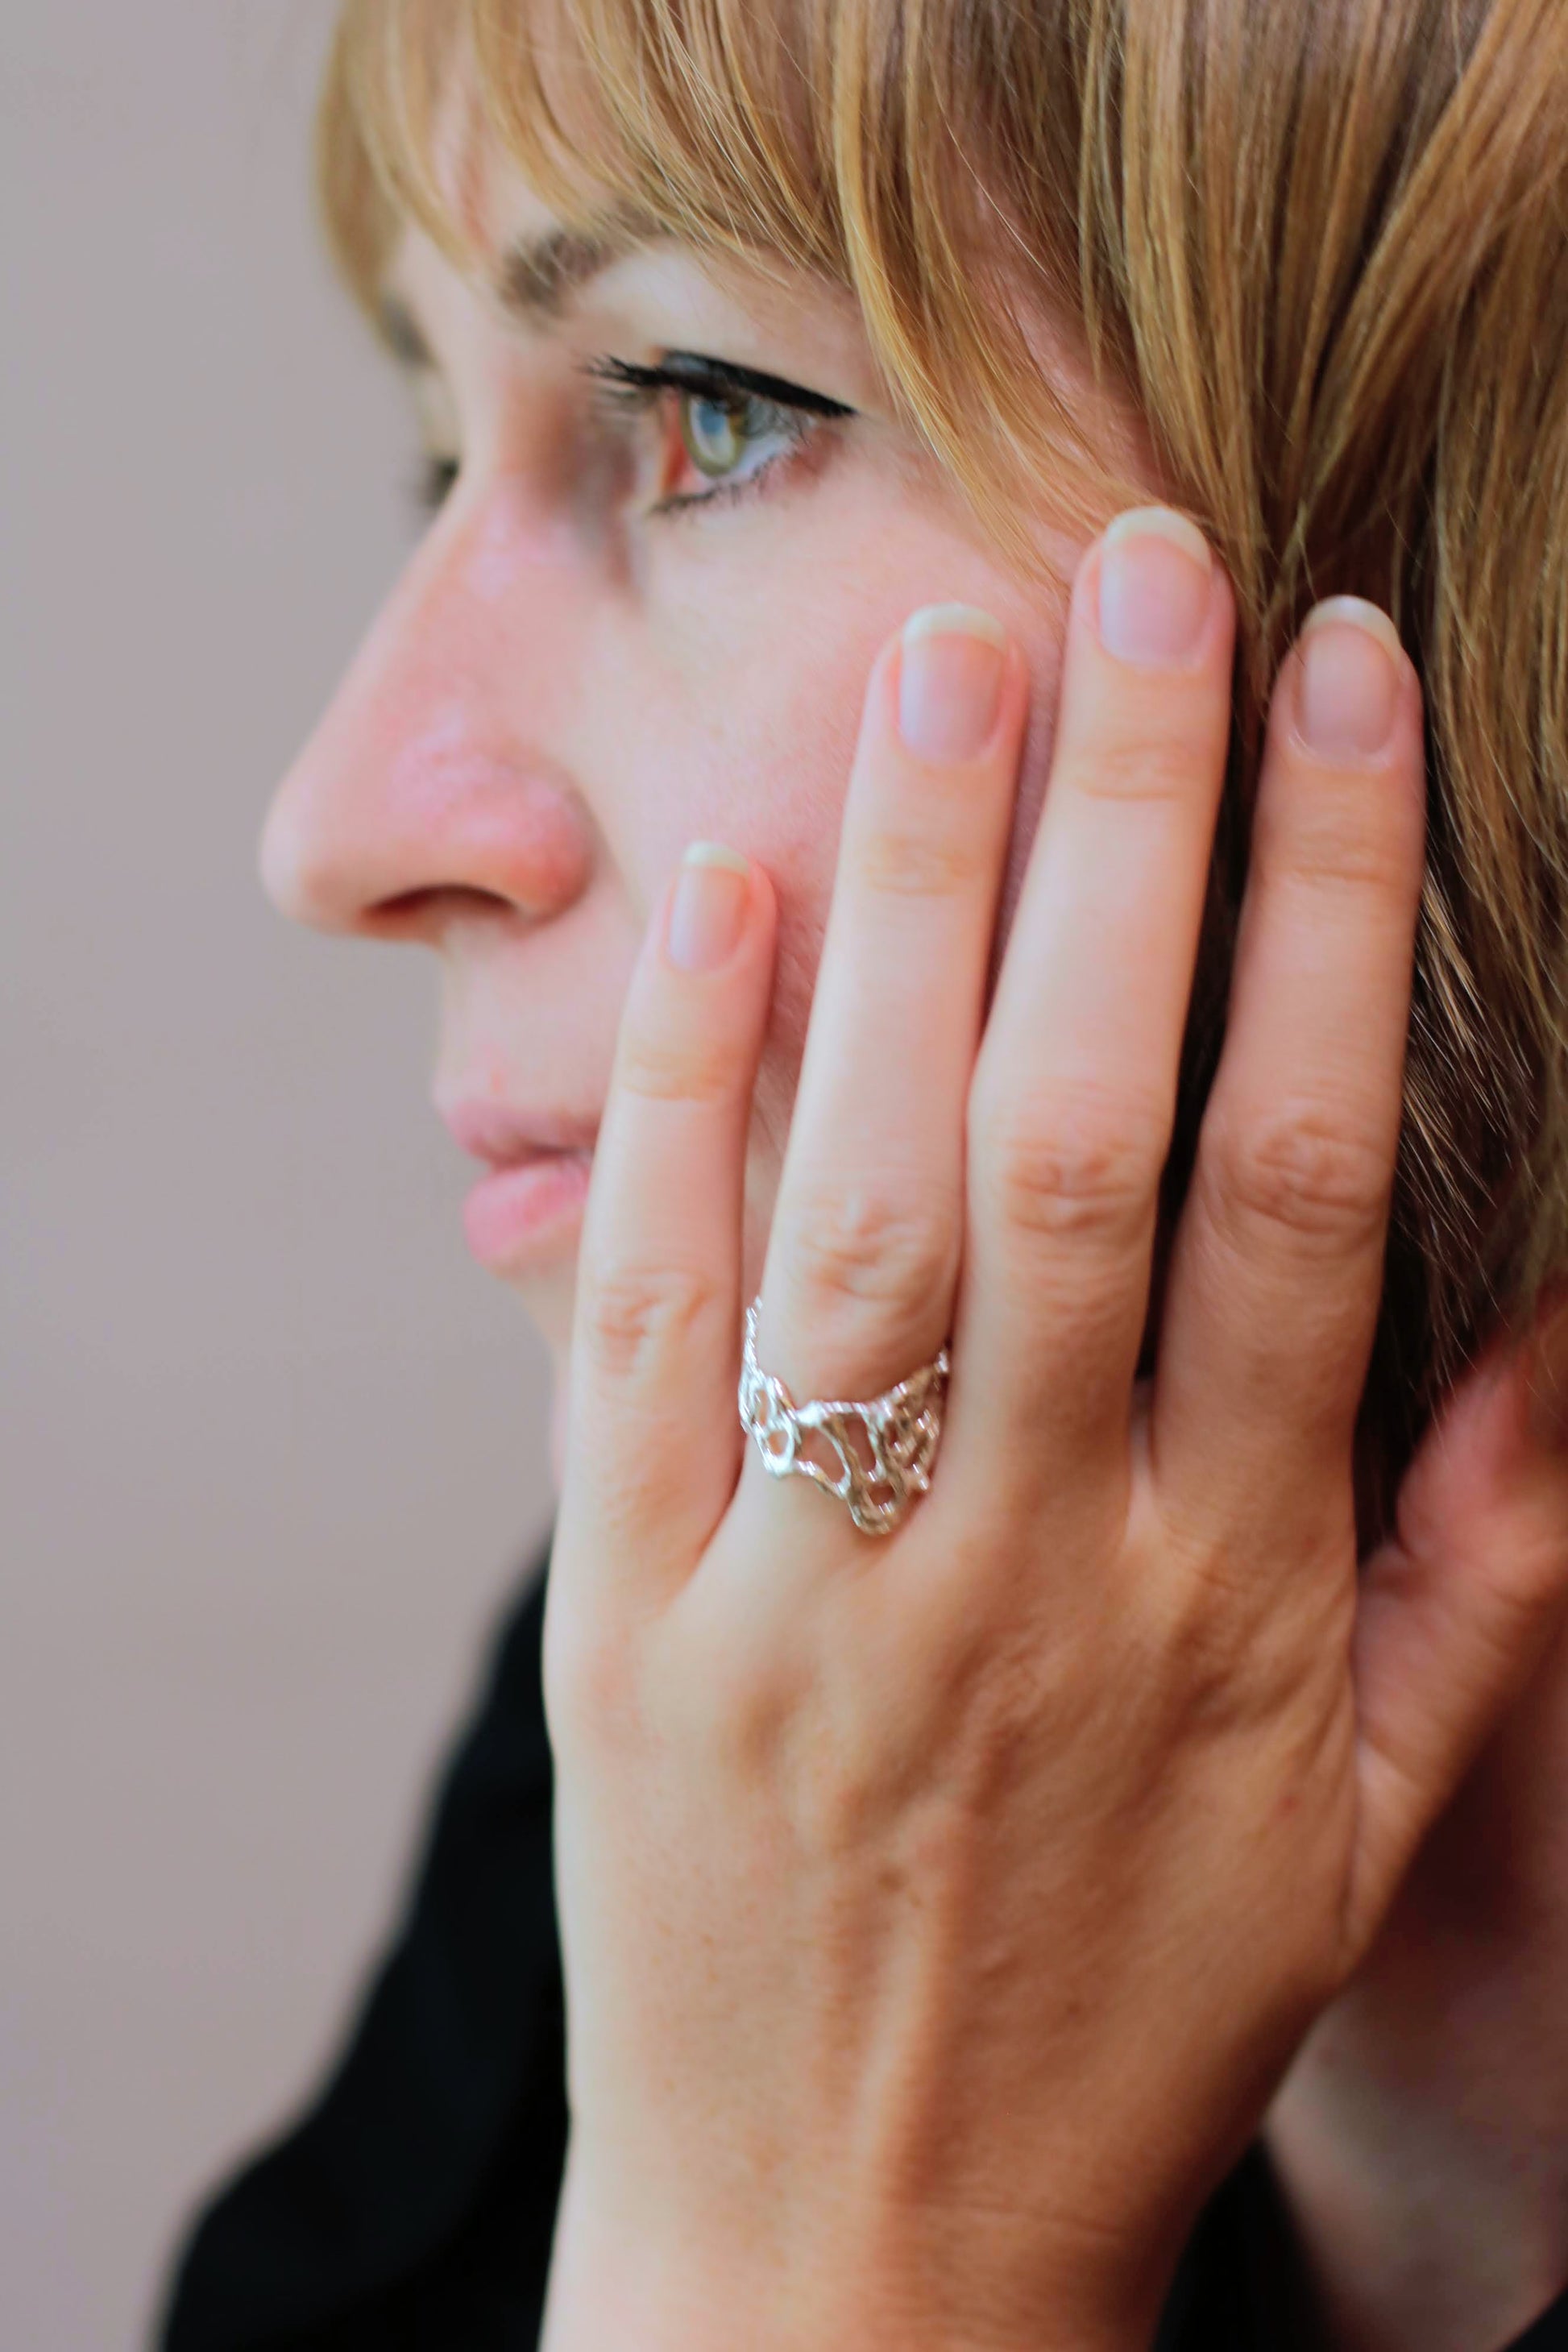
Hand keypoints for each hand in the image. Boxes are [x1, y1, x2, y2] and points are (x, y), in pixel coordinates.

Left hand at [540, 515, 1567, 2351]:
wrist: (851, 2253)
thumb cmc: (1128, 2011)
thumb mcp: (1364, 1825)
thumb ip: (1480, 1561)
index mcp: (1239, 1595)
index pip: (1312, 1182)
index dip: (1341, 913)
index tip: (1345, 688)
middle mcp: (1034, 1555)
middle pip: (1085, 1127)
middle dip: (1125, 830)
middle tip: (1137, 569)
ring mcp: (815, 1580)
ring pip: (865, 1186)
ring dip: (902, 902)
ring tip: (938, 661)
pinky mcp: (626, 1612)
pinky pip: (650, 1319)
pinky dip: (679, 1099)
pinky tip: (714, 905)